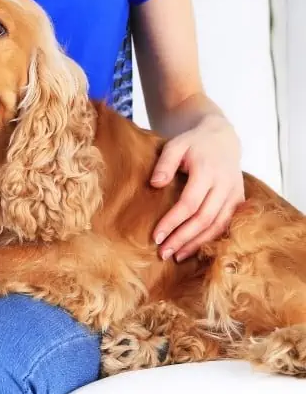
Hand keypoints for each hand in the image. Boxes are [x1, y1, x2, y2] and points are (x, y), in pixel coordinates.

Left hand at [151, 115, 244, 261]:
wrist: (222, 137)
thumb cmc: (193, 143)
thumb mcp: (176, 145)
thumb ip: (165, 163)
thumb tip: (155, 184)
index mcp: (208, 170)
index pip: (189, 203)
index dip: (173, 222)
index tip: (156, 237)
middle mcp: (225, 184)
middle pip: (204, 219)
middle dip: (183, 239)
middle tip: (163, 253)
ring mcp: (235, 193)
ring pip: (218, 225)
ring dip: (197, 244)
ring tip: (176, 256)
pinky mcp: (239, 200)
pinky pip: (226, 224)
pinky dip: (211, 239)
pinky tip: (194, 249)